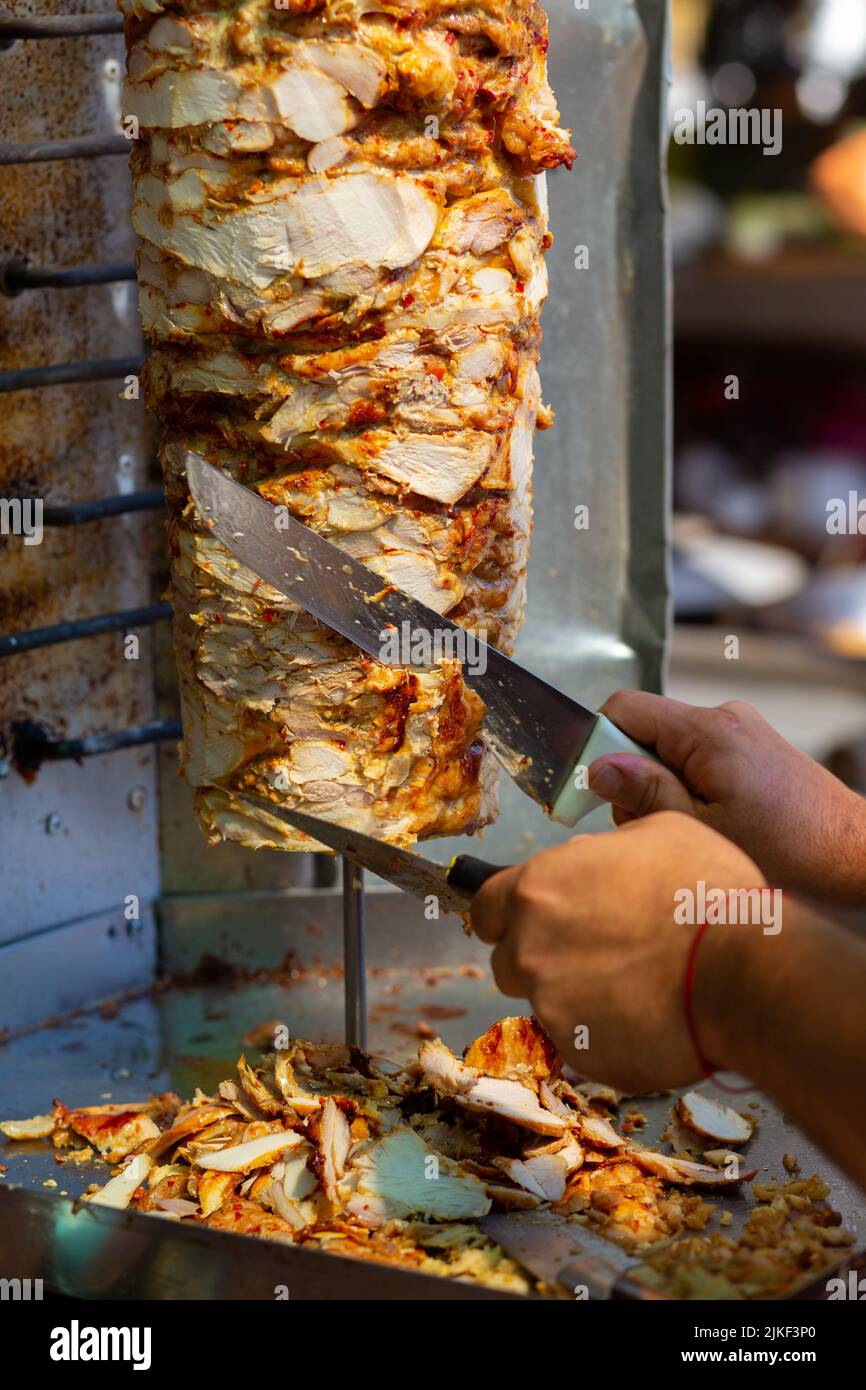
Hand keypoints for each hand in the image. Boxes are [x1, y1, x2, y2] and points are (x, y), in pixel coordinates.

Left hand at [470, 812, 763, 1091]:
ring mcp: (550, 1005)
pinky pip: (580, 1041)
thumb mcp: (660, 832)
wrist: (746, 971)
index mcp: (537, 888)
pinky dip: (605, 1033)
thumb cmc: (707, 891)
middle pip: (509, 960)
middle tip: (597, 954)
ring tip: (632, 986)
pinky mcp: (579, 1052)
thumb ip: (606, 846)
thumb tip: (589, 854)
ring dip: (572, 997)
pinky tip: (648, 1016)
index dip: (508, 915)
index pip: (485, 908)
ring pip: (544, 1003)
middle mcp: (529, 948)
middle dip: (541, 957)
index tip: (535, 920)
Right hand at [588, 691, 865, 902]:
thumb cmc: (790, 853)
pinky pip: (699, 759)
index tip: (589, 789)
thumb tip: (597, 767)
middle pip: (645, 732)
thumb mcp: (702, 832)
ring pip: (670, 750)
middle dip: (633, 779)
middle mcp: (726, 719)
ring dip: (662, 790)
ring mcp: (743, 732)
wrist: (855, 857)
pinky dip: (689, 790)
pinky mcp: (754, 750)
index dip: (596, 744)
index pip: (625, 708)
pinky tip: (708, 829)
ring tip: (688, 836)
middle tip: (649, 830)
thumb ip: (647, 795)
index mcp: (710, 732)